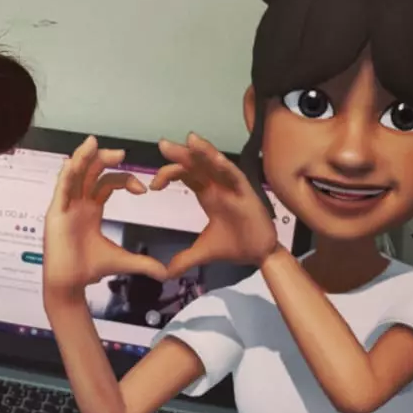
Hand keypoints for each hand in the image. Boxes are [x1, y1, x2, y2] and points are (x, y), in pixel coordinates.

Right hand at [43, 136, 166, 298]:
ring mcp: (65, 207)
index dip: (124, 180)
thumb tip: (164, 273)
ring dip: (82, 158)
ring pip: (73, 174)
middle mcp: (77, 203)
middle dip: (104, 159)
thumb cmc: (89, 270)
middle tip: (121, 154)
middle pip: (89, 172)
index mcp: (90, 209)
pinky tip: (71, 163)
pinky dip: (66, 175)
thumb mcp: (123, 261)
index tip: (143, 189)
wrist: (70, 286)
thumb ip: (144, 263)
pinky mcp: (56, 213)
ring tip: (93, 143)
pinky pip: (60, 189)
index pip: (106, 183)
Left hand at [150, 133, 279, 273]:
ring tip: (190, 139)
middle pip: (198, 164)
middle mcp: (219, 186)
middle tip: (162, 144)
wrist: (259, 255)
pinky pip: (235, 176)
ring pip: (216, 163)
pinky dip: (225, 166)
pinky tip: (214, 158)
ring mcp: (233, 188)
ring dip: (203, 151)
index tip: (153, 186)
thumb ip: (183, 259)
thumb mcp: (203, 252)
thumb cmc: (236, 246)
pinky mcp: (246, 194)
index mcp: (208, 195)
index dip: (169, 174)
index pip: (187, 176)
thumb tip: (164, 273)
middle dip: (181, 154)